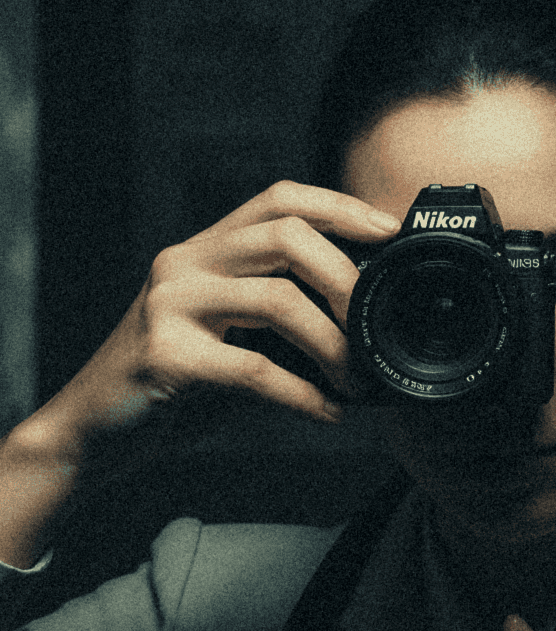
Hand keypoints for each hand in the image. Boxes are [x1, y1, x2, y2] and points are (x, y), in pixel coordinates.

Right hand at [53, 181, 399, 438]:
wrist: (93, 431)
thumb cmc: (174, 385)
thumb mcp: (227, 334)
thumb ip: (277, 314)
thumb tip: (363, 320)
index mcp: (204, 251)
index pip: (278, 199)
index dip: (339, 206)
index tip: (388, 231)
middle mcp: (185, 265)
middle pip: (285, 236)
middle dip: (345, 280)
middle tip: (379, 327)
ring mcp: (171, 307)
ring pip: (277, 300)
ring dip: (333, 345)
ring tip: (358, 380)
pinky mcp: (166, 357)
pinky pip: (255, 370)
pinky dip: (304, 395)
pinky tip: (328, 413)